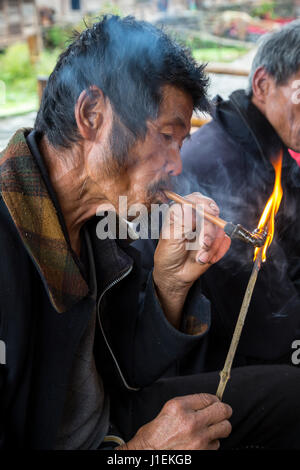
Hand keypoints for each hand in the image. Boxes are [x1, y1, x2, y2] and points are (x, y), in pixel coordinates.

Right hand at [118, 393, 231, 449]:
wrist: (148, 454)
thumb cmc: (154, 434)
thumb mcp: (169, 409)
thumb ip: (189, 404)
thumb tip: (208, 403)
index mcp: (180, 406)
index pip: (208, 397)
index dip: (214, 399)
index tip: (214, 402)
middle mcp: (191, 421)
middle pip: (223, 410)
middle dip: (224, 410)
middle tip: (221, 412)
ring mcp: (199, 439)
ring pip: (225, 428)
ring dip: (220, 427)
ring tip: (212, 427)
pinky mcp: (202, 452)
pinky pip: (216, 444)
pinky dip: (212, 442)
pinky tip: (202, 441)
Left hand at [153, 192, 229, 326]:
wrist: (174, 274)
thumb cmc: (168, 253)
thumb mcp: (170, 237)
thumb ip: (181, 222)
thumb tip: (192, 211)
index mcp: (181, 212)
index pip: (196, 199)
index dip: (205, 204)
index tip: (211, 211)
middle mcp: (196, 218)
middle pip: (212, 214)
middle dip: (209, 231)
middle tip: (204, 244)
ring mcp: (207, 229)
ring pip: (220, 229)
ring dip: (211, 246)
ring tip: (200, 257)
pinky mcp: (215, 241)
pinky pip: (225, 242)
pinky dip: (217, 252)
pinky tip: (205, 259)